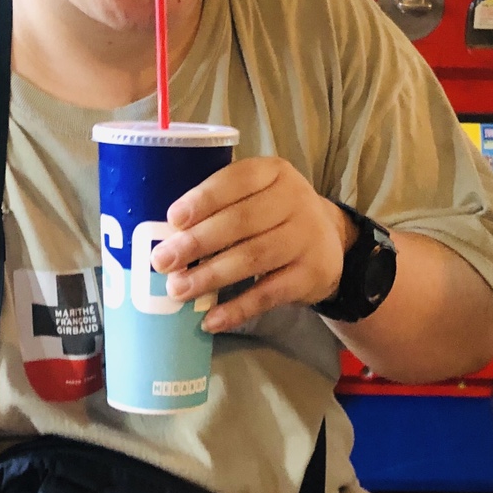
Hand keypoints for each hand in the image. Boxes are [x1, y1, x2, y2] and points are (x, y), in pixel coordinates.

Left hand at [148, 157, 355, 333]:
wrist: (330, 241)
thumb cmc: (272, 215)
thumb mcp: (255, 195)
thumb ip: (219, 207)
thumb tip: (165, 236)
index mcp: (273, 172)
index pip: (237, 180)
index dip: (204, 199)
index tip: (172, 219)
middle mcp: (295, 199)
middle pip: (242, 221)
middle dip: (197, 242)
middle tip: (163, 262)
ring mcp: (307, 237)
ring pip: (254, 257)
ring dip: (211, 276)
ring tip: (178, 290)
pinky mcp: (313, 274)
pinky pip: (270, 293)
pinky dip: (238, 308)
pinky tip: (211, 319)